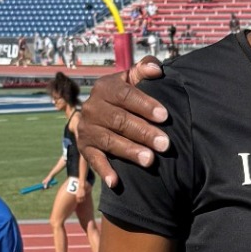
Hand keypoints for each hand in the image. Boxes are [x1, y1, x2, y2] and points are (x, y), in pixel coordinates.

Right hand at [80, 57, 169, 188]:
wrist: (100, 114)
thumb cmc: (125, 96)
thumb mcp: (131, 80)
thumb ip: (144, 70)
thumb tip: (157, 69)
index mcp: (105, 87)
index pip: (125, 95)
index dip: (145, 105)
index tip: (165, 115)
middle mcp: (92, 108)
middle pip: (120, 120)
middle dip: (144, 132)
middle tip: (165, 144)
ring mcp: (87, 129)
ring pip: (110, 141)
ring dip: (130, 151)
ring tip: (150, 160)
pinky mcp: (85, 148)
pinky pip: (94, 160)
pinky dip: (104, 171)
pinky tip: (116, 182)